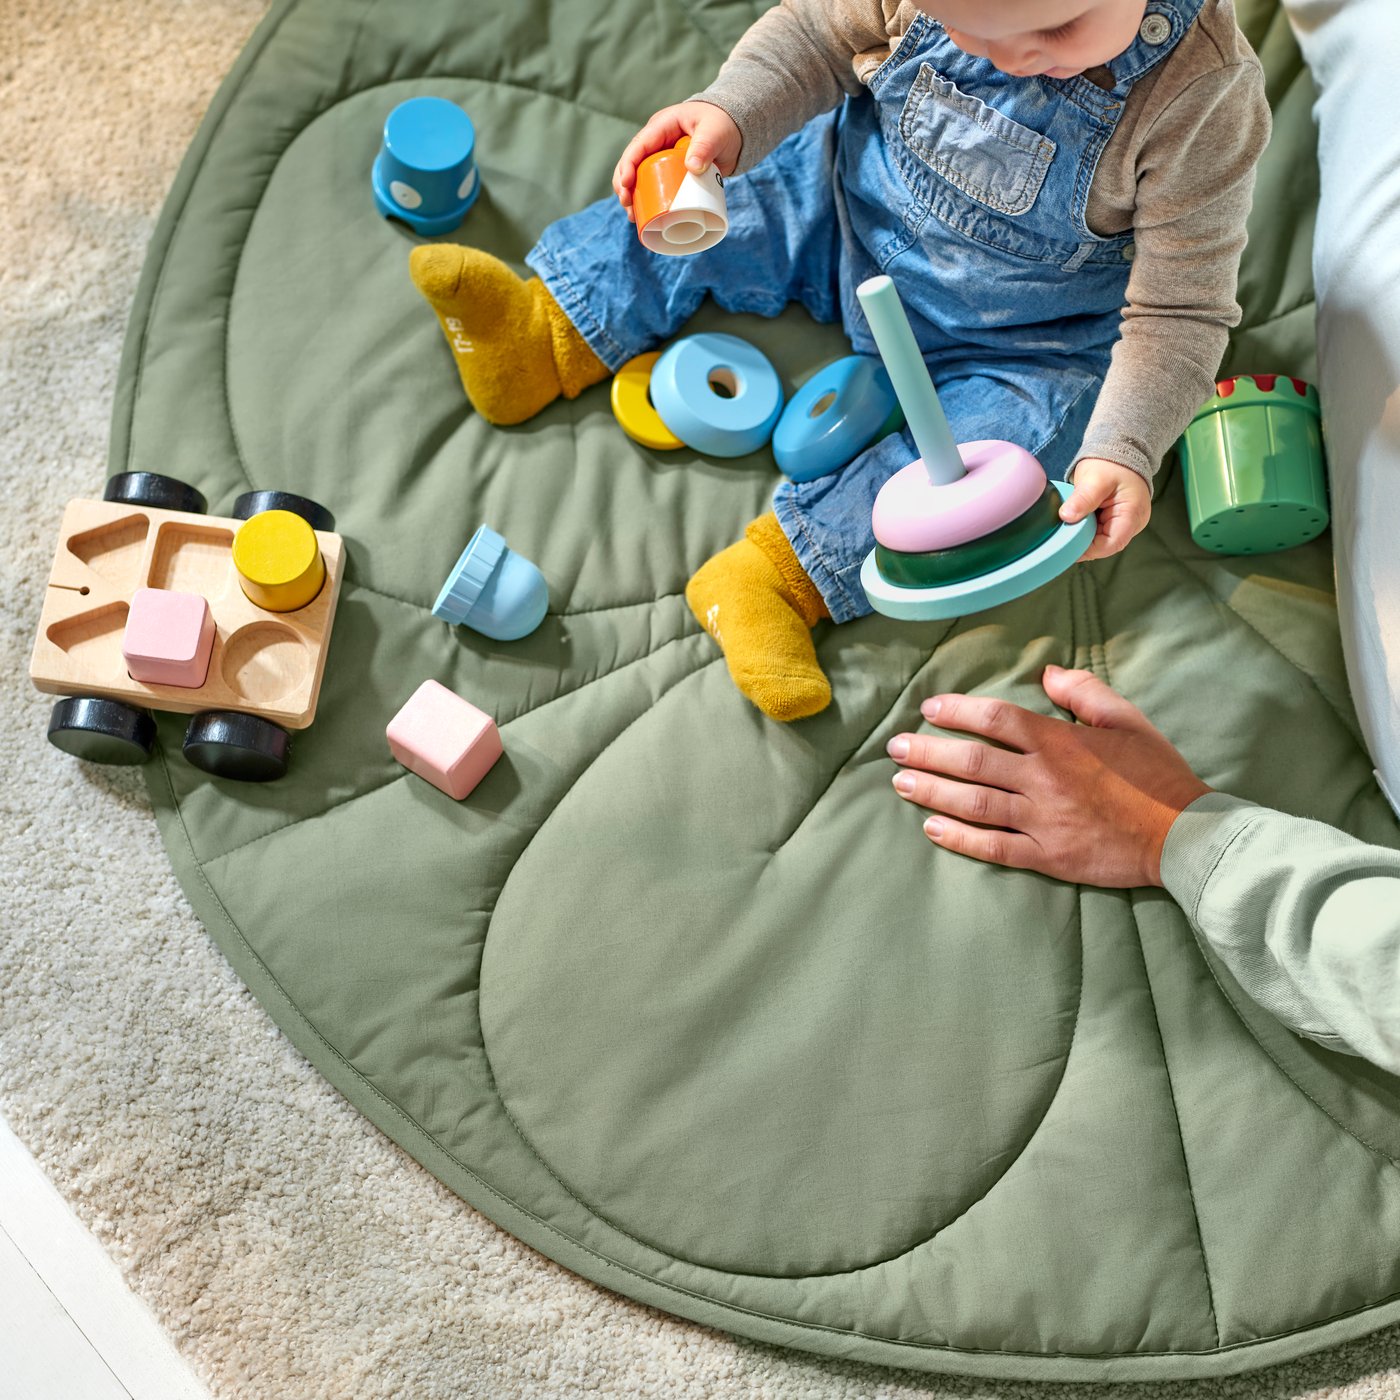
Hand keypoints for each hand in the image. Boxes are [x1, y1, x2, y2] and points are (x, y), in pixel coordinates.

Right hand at [612, 101, 742, 222]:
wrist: (734, 133)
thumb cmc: (723, 124)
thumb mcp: (715, 131)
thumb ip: (705, 145)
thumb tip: (691, 167)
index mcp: (662, 126)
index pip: (639, 145)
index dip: (628, 165)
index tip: (626, 185)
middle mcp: (657, 142)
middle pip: (632, 163)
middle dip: (624, 185)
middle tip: (628, 206)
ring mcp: (661, 158)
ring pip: (638, 177)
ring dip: (632, 196)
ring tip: (633, 216)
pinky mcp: (669, 172)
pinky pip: (653, 186)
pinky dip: (647, 200)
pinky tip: (643, 216)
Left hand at [887, 666, 1211, 886]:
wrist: (1185, 836)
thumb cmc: (1157, 774)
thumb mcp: (1127, 719)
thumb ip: (1084, 691)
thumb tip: (1046, 672)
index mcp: (1061, 742)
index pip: (996, 719)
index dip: (957, 711)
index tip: (929, 708)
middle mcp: (1044, 779)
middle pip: (971, 761)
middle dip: (927, 751)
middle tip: (895, 747)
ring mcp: (1042, 819)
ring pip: (973, 802)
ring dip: (931, 791)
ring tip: (900, 782)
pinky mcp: (1046, 856)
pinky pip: (993, 846)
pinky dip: (959, 838)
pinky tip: (931, 829)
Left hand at [1059, 457, 1151, 560]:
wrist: (1119, 450)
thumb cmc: (1111, 463)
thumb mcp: (1095, 479)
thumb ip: (1083, 499)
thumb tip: (1066, 517)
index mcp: (1133, 515)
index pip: (1111, 544)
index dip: (1089, 550)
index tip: (1067, 546)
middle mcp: (1133, 523)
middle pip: (1105, 545)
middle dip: (1083, 542)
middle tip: (1062, 534)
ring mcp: (1126, 522)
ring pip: (1101, 539)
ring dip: (1084, 535)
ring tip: (1068, 525)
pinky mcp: (1117, 520)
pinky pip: (1099, 531)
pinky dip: (1086, 528)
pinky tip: (1075, 521)